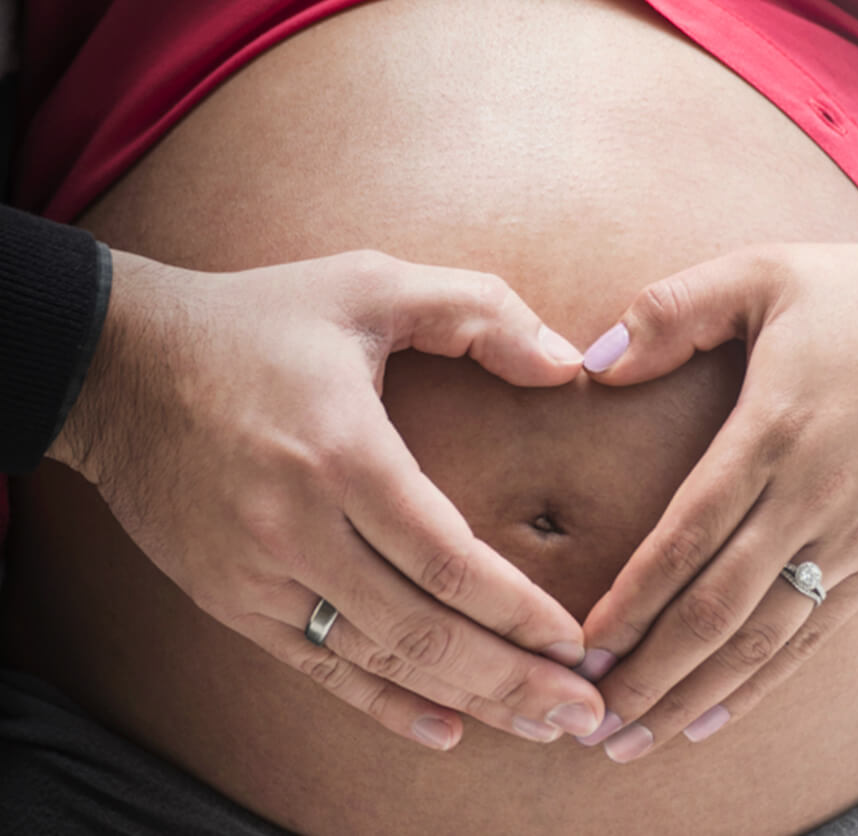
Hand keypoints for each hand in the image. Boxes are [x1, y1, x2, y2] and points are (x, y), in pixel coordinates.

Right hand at [48, 248, 604, 749]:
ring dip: (465, 700)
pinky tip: (444, 728)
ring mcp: (256, 574)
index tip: (576, 641)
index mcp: (342, 453)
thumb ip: (478, 311)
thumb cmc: (255, 321)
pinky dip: (384, 705)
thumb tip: (566, 363)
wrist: (118, 365)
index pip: (448, 561)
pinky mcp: (229, 598)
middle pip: (422, 631)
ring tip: (536, 725)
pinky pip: (317, 666)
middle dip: (513, 680)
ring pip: (377, 661)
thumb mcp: (370, 282)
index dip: (519, 611)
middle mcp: (297, 528)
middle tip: (585, 711)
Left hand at [576, 237, 857, 760]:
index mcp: (774, 430)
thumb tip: (595, 362)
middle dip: (649, 671)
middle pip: (719, 608)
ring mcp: (855, 539)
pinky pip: (815, 639)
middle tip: (588, 723)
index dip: (630, 600)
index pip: (688, 535)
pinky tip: (714, 717)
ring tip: (634, 740)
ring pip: (764, 640)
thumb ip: (674, 310)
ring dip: (694, 695)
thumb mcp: (766, 274)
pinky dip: (761, 686)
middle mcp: (814, 497)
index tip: (581, 647)